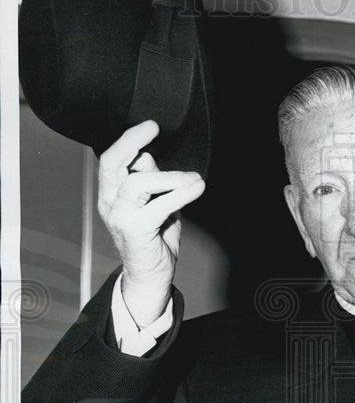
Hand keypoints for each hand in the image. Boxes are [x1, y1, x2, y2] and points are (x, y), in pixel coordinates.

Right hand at [97, 121, 204, 327]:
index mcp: (111, 193)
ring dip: (169, 176)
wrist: (151, 275)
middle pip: (111, 163)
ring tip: (193, 178)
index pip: (111, 160)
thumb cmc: (154, 238)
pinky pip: (159, 205)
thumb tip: (148, 158)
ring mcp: (120, 216)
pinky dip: (181, 193)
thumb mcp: (155, 203)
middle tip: (152, 129)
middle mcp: (109, 202)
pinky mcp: (136, 230)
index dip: (129, 140)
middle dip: (131, 141)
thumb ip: (152, 182)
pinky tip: (197, 187)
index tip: (150, 127)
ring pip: (137, 182)